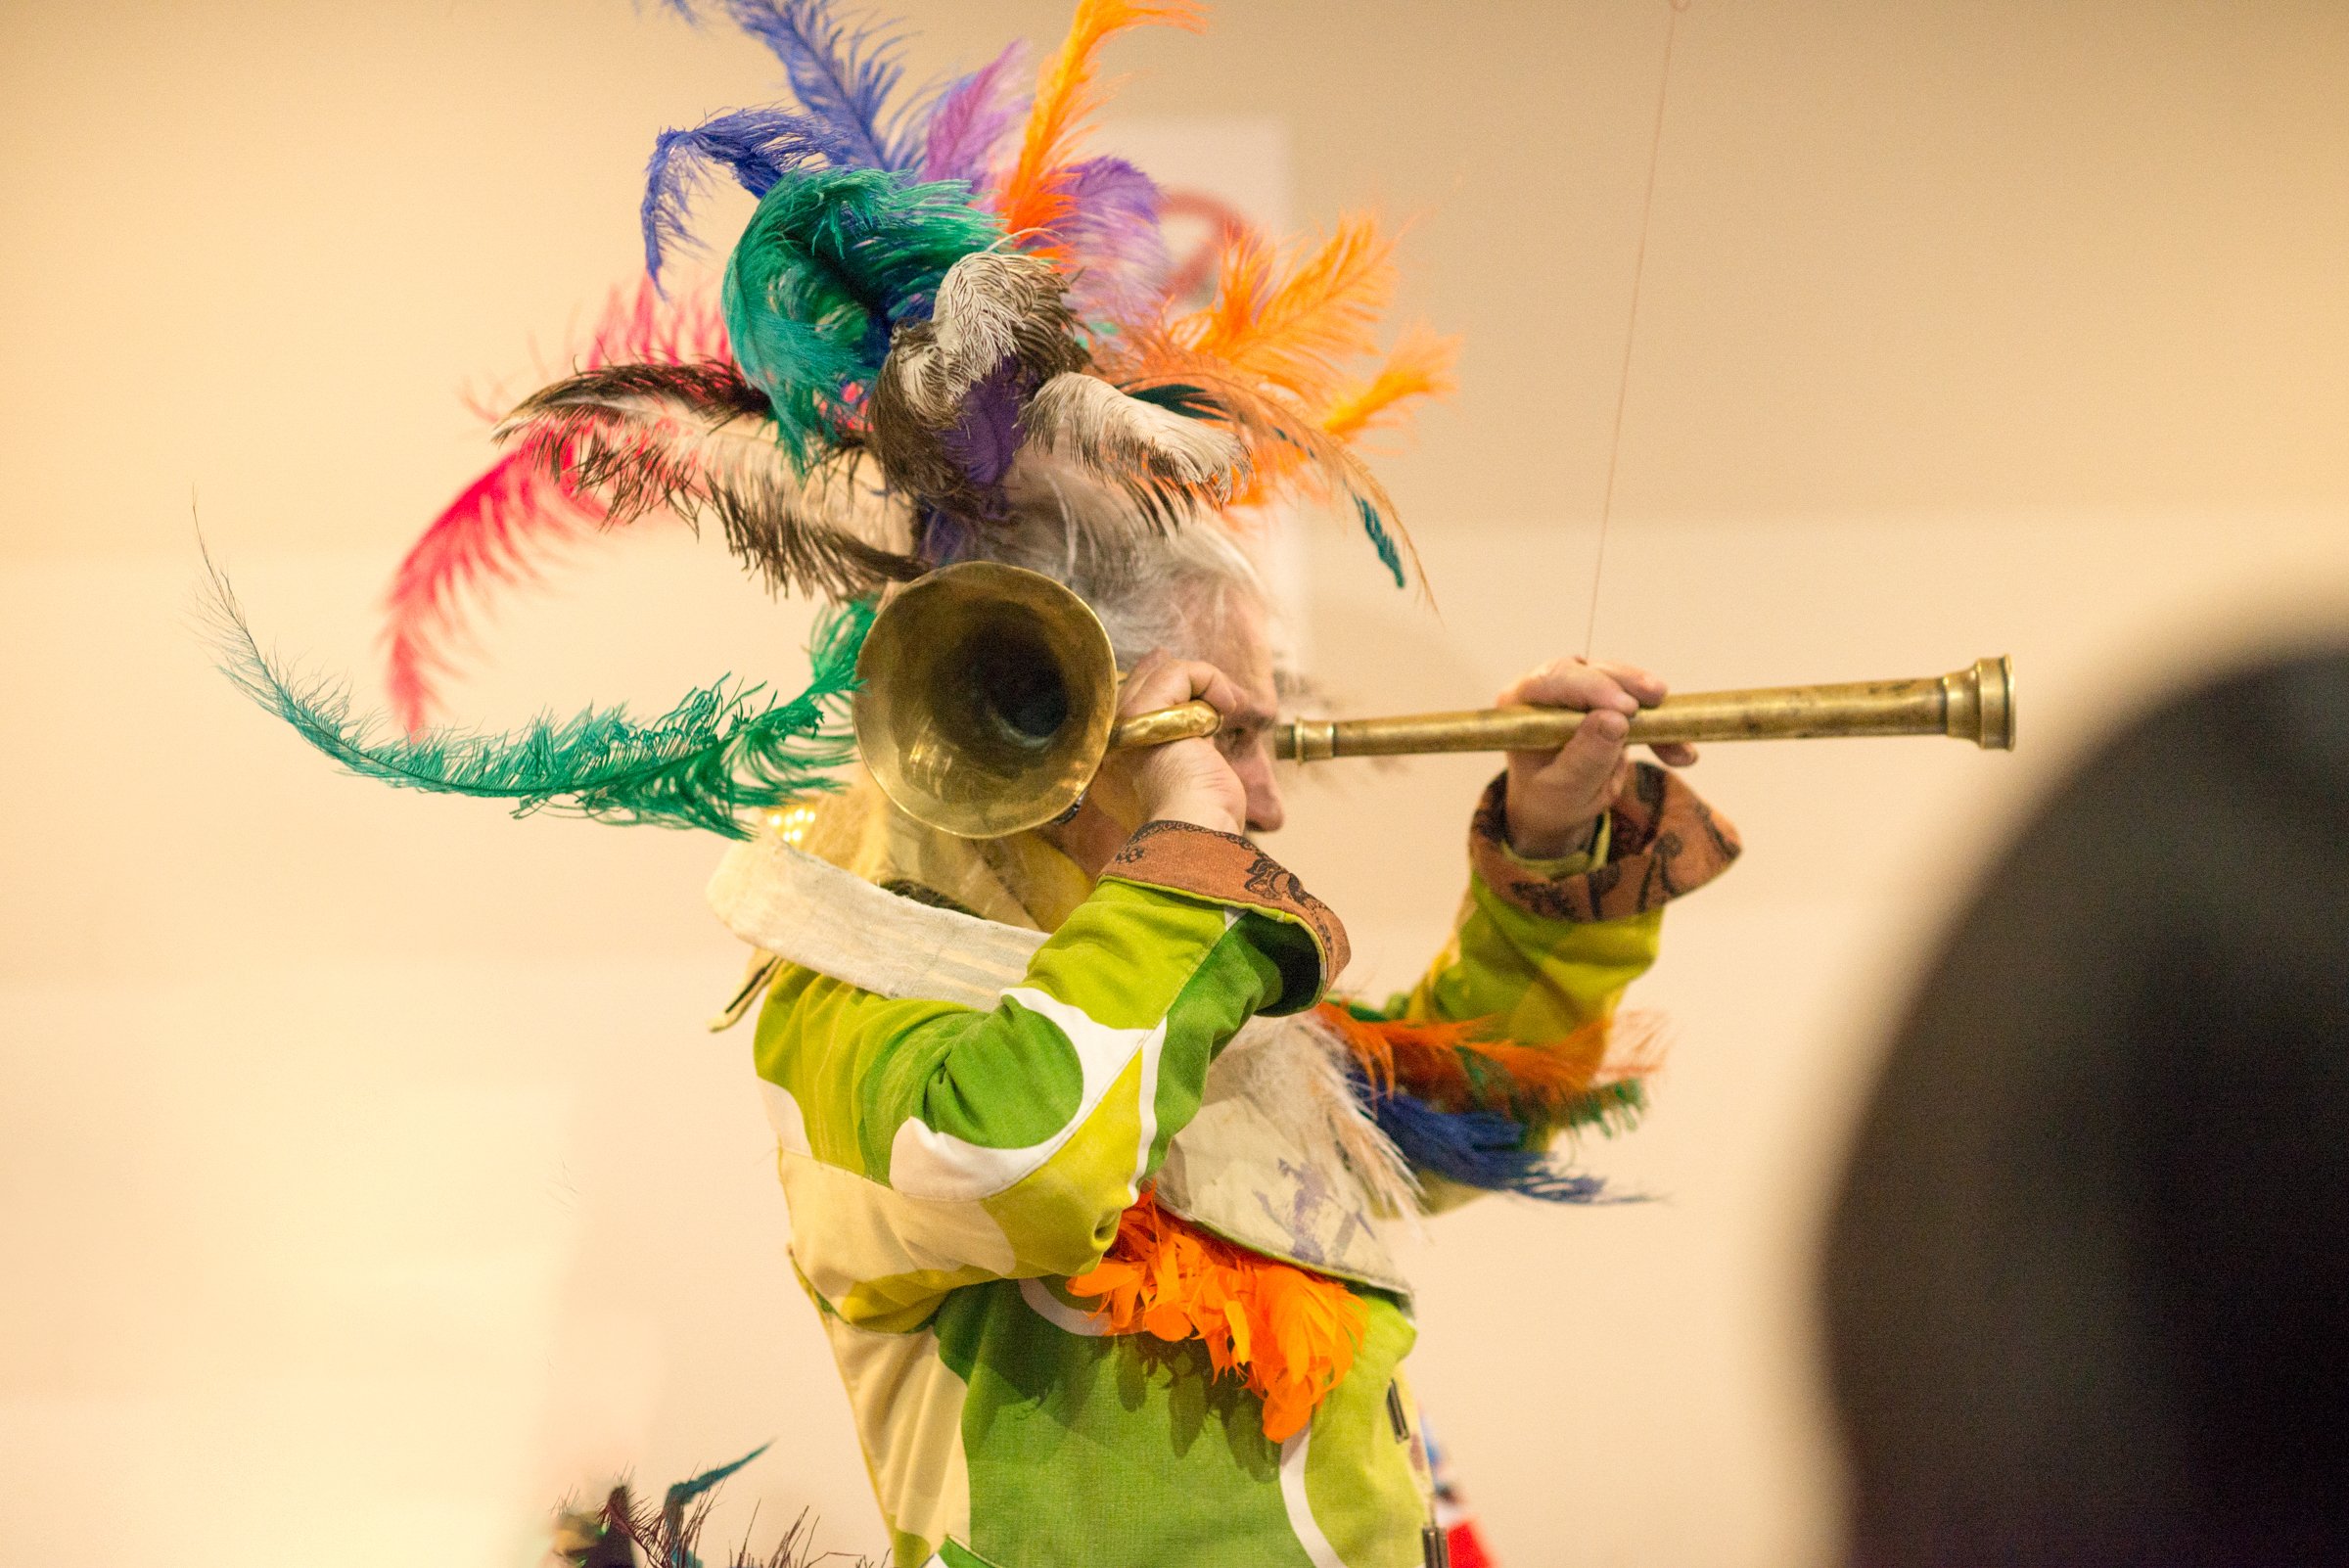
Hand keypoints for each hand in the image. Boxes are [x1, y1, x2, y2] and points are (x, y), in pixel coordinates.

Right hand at [1094, 648, 1251, 835]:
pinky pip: (1175, 673)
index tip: (1207, 697)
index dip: (1164, 689)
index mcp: (1113, 768)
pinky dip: (1207, 678)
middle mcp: (1108, 747)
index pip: (1130, 708)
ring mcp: (1121, 731)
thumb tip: (1201, 711)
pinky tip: (1227, 704)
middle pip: (1138, 685)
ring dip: (1203, 682)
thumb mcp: (1188, 780)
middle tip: (1221, 700)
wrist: (1195, 840)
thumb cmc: (1202, 825)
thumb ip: (1181, 747)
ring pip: (1158, 675)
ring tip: (1228, 706)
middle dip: (1184, 682)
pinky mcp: (1143, 717)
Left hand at [1498, 657, 1696, 858]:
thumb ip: (1585, 757)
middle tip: (1657, 698)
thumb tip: (1615, 721)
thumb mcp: (1564, 789)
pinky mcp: (1605, 699)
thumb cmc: (1549, 799)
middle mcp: (1546, 688)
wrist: (1556, 808)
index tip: (1627, 708)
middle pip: (1589, 671)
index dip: (1593, 687)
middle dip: (1626, 684)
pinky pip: (1638, 703)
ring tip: (1676, 731)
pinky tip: (1682, 755)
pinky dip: (1661, 726)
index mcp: (1521, 704)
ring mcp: (1577, 690)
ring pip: (1617, 680)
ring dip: (1650, 704)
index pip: (1554, 680)